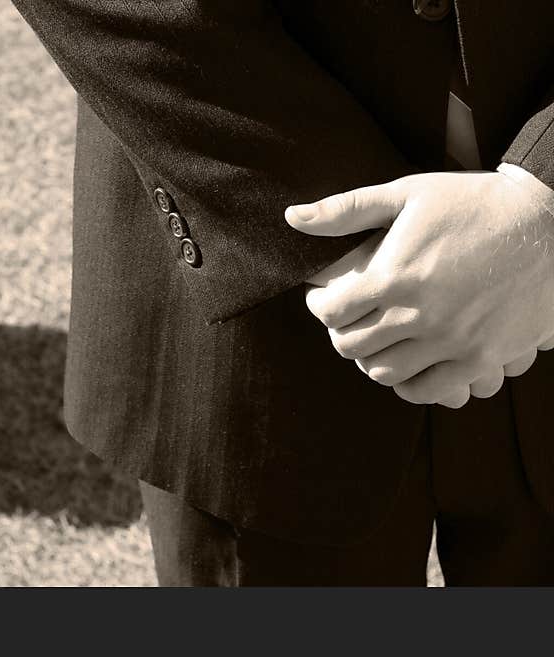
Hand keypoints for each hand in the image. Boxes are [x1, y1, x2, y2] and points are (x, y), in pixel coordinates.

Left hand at [286, 170, 553, 407]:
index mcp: (396, 276)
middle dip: (340, 332)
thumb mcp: (408, 194)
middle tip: (347, 320)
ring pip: (383, 372)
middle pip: (351, 346)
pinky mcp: (481, 358)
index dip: (319, 306)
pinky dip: (409, 383)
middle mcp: (420, 315)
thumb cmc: (473, 204)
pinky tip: (408, 362)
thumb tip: (291, 217)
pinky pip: (428, 390)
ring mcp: (452, 341)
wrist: (552, 225)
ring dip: (371, 358)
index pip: (331, 312)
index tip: (324, 299)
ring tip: (376, 338)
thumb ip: (346, 210)